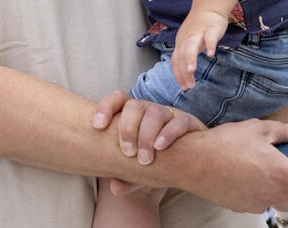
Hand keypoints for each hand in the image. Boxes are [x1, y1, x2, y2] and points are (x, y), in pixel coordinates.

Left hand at [92, 91, 206, 193]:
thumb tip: (115, 187)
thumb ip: (127, 177)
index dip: (105, 108)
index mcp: (133, 115)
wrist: (189, 162)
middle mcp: (149, 110)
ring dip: (146, 135)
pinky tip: (160, 148)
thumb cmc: (156, 160)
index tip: (98, 127)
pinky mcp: (188, 122)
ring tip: (144, 159)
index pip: (117, 99)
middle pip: (134, 106)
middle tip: (127, 153)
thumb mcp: (139, 170)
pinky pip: (179, 122)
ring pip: (155, 113)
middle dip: (127, 128)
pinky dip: (168, 133)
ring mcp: (169, 114)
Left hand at [172, 9, 228, 90]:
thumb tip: (184, 73)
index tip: (184, 88)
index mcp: (180, 43)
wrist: (208, 7)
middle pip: (181, 56)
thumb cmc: (198, 28)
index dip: (178, 75)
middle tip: (188, 86)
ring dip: (190, 58)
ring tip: (192, 70)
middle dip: (184, 71)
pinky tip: (211, 54)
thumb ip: (186, 55)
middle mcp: (186, 38)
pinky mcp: (210, 29)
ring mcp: (198, 33)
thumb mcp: (189, 42)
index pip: (176, 61)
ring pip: (191, 46)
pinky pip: (209, 37)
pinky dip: (210, 46)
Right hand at [179, 120, 287, 213]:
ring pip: (274, 199)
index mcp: (283, 175)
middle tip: (279, 167)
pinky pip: (255, 200)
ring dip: (271, 187)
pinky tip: (239, 172)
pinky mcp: (240, 206)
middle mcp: (273, 193)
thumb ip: (281, 131)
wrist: (191, 161)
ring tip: (254, 166)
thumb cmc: (223, 145)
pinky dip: (253, 189)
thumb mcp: (256, 129)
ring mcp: (256, 202)